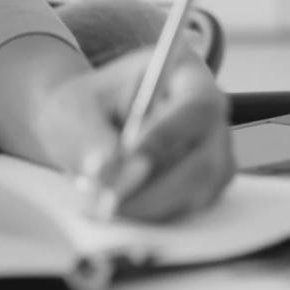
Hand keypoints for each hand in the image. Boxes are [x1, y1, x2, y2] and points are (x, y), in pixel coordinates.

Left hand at [31, 48, 232, 221]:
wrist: (88, 125)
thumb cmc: (87, 106)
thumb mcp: (76, 109)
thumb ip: (90, 136)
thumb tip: (106, 171)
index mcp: (186, 74)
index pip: (196, 107)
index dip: (168, 135)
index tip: (128, 158)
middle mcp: (210, 115)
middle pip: (206, 160)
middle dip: (156, 188)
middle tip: (108, 202)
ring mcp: (213, 153)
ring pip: (198, 192)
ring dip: (150, 205)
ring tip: (104, 204)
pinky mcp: (204, 187)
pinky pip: (188, 209)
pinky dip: (152, 215)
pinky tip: (119, 209)